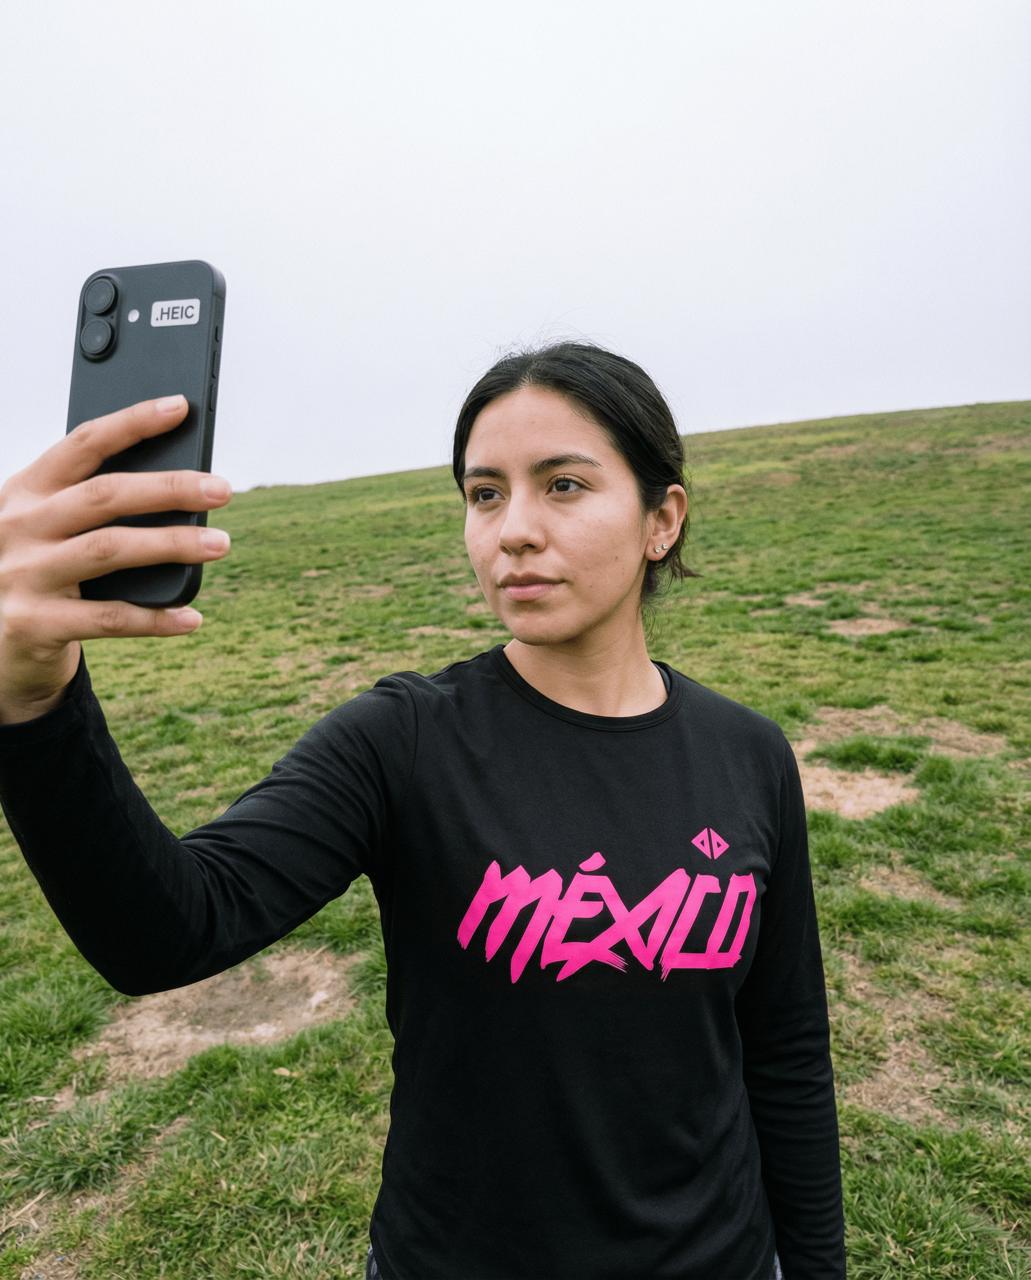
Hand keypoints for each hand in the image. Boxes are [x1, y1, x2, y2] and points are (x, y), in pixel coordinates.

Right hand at [0, 394, 232, 714]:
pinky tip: (191, 617)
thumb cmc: (39, 570)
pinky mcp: (34, 622)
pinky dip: (155, 619)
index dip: (132, 422)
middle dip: (169, 488)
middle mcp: (20, 525)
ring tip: (220, 544)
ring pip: (109, 549)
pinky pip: (108, 619)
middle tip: (223, 489)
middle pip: (104, 495)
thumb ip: (94, 508)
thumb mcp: (51, 529)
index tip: (180, 407)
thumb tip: (182, 490)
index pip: (83, 444)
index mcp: (27, 490)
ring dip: (172, 544)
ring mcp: (24, 573)